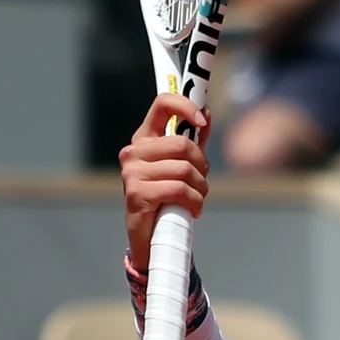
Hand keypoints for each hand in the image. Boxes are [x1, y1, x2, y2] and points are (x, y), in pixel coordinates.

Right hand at [119, 95, 210, 270]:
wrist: (152, 236)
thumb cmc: (168, 198)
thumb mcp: (182, 165)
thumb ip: (193, 140)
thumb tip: (207, 112)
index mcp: (145, 139)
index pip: (162, 104)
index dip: (186, 105)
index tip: (202, 120)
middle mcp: (133, 152)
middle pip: (182, 144)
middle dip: (202, 165)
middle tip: (201, 181)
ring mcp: (132, 172)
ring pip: (185, 170)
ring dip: (201, 188)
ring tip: (197, 199)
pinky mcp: (137, 193)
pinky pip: (180, 190)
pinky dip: (195, 201)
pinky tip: (192, 209)